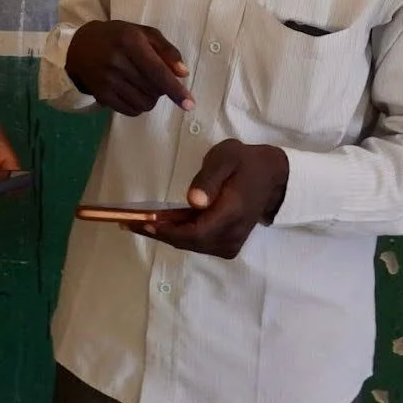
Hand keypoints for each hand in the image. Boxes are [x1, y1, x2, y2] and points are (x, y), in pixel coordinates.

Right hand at [64, 20, 191, 115]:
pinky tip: (133, 93)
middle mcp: (117, 61)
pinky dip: (138, 106)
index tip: (189, 104)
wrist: (80, 46)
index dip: (175, 89)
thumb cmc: (118, 37)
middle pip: (154, 89)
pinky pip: (130, 110)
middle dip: (162, 89)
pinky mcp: (101, 94)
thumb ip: (166, 49)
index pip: (157, 71)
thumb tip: (183, 73)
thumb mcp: (142, 33)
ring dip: (151, 99)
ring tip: (144, 86)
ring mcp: (107, 79)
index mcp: (130, 41)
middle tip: (154, 78)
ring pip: (144, 103)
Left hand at [137, 140, 288, 259]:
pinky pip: (199, 244)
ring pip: (193, 245)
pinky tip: (163, 225)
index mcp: (231, 213)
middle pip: (190, 242)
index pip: (195, 232)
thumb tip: (194, 201)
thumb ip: (209, 178)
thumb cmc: (245, 162)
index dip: (167, 231)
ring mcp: (231, 242)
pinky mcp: (228, 244)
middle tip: (129, 223)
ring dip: (166, 235)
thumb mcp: (227, 157)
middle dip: (158, 233)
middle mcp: (232, 234)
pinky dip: (179, 236)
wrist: (272, 178)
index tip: (143, 222)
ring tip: (140, 223)